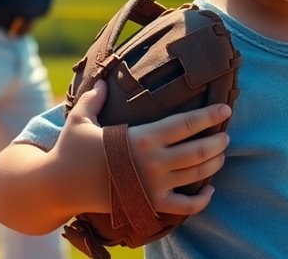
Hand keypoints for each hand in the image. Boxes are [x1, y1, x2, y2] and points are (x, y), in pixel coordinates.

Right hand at [55, 80, 231, 216]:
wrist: (60, 186)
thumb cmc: (71, 148)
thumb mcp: (81, 117)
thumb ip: (95, 98)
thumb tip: (104, 80)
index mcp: (142, 137)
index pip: (185, 124)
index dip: (209, 116)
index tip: (225, 108)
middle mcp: (153, 162)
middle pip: (199, 151)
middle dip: (218, 142)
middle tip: (227, 135)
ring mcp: (153, 186)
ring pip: (196, 176)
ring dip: (214, 164)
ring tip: (221, 154)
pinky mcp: (150, 204)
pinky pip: (184, 207)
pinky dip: (201, 201)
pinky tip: (209, 191)